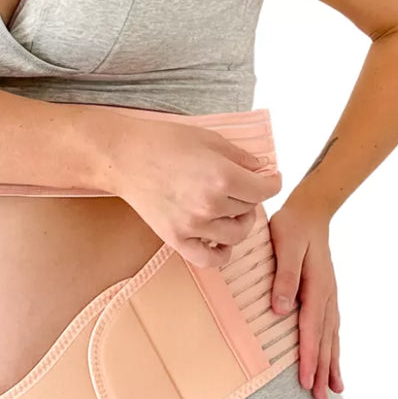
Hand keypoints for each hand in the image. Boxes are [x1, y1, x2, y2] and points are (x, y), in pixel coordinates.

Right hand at [101, 112, 282, 267]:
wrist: (124, 157)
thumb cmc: (164, 142)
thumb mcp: (210, 139)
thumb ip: (242, 157)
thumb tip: (264, 170)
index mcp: (223, 176)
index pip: (266, 189)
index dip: (273, 181)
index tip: (270, 178)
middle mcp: (211, 204)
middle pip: (250, 209)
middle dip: (250, 196)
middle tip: (240, 186)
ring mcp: (193, 225)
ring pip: (236, 234)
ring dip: (240, 222)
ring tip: (230, 209)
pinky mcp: (176, 239)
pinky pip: (210, 259)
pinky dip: (221, 253)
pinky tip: (220, 238)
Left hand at [268, 204, 343, 398]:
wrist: (310, 211)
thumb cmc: (292, 227)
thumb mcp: (286, 246)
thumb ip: (284, 277)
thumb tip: (281, 309)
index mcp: (316, 286)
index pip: (311, 328)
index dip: (309, 357)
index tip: (306, 381)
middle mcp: (327, 295)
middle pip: (325, 338)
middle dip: (322, 369)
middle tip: (320, 397)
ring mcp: (329, 295)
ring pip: (331, 335)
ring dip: (331, 363)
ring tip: (333, 390)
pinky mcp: (326, 294)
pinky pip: (332, 326)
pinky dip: (333, 347)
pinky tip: (333, 361)